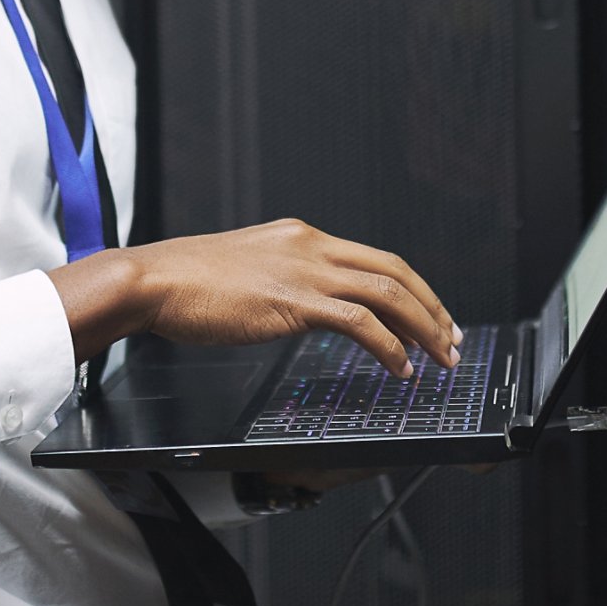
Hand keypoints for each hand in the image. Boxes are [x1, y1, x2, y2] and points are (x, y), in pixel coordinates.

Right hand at [48, 218, 461, 376]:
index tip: (431, 317)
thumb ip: (284, 280)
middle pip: (395, 270)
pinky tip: (400, 369)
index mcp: (303, 236)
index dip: (413, 289)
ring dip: (422, 329)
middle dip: (431, 308)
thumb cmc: (189, 283)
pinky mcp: (295, 300)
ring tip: (440, 359)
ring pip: (388, 294)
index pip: (376, 258)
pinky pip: (361, 323)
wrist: (154, 280)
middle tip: (453, 339)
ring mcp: (305, 270)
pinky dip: (390, 348)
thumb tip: (308, 308)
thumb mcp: (249, 270)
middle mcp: (312, 245)